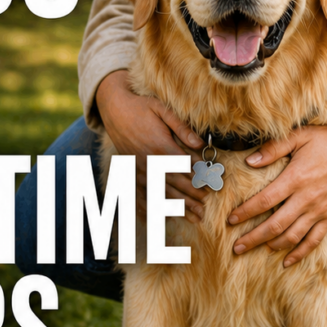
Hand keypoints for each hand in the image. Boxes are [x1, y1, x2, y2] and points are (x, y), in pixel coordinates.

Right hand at [95, 70, 207, 220]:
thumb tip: (200, 144)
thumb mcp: (162, 110)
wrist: (114, 109)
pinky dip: (149, 207)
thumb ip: (181, 127)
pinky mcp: (130, 171)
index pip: (185, 166)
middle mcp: (149, 161)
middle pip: (175, 183)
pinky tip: (158, 218)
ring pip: (161, 191)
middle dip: (192, 196)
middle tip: (206, 207)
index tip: (213, 187)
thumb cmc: (141, 107)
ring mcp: (139, 168)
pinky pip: (139, 193)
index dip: (200, 177)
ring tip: (193, 217)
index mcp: (160, 145)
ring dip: (178, 206)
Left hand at [228, 125, 326, 265]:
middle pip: (274, 225)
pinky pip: (313, 241)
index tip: (230, 220)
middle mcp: (307, 199)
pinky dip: (299, 253)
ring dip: (271, 246)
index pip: (264, 200)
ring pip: (292, 236)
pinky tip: (286, 262)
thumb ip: (274, 148)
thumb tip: (249, 161)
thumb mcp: (300, 136)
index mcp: (296, 178)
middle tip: (235, 247)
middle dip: (253, 238)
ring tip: (255, 250)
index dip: (245, 212)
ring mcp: (320, 211)